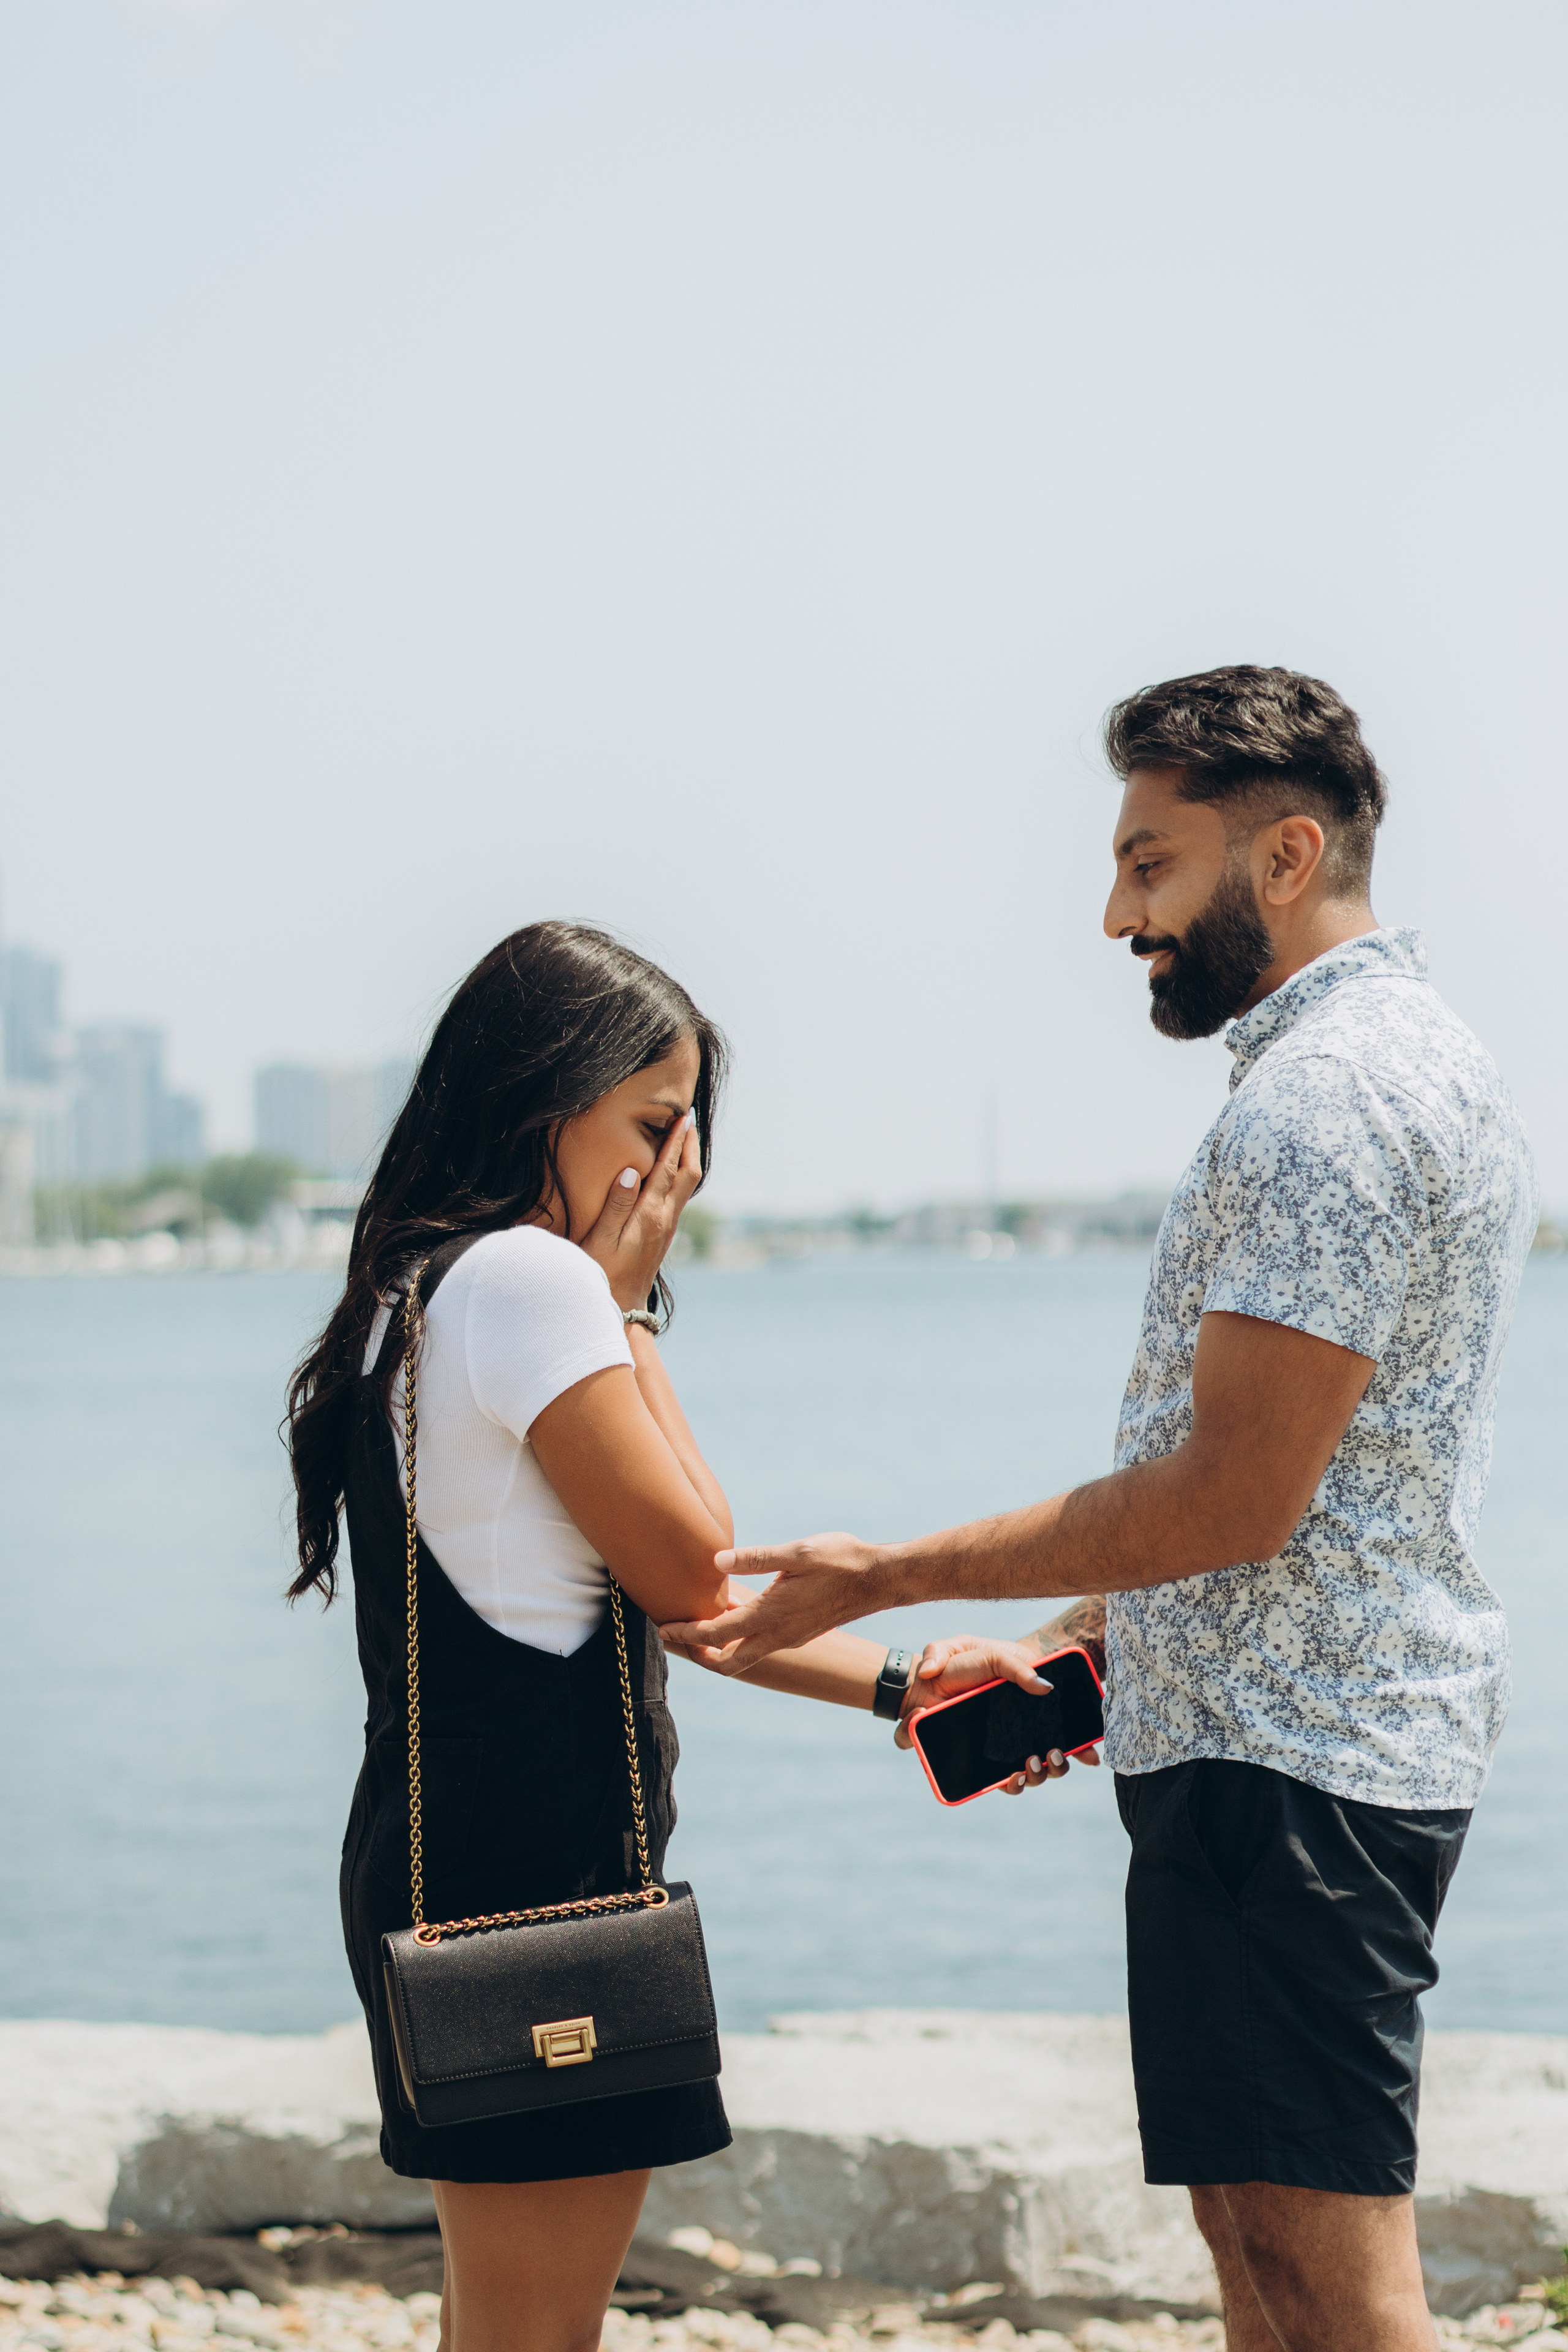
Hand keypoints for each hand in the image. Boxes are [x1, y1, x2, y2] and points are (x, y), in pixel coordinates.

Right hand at [578, 1110, 701, 1311]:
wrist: (621, 1309)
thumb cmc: (604, 1273)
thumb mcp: (601, 1239)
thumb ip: (615, 1205)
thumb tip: (629, 1171)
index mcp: (650, 1215)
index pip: (667, 1170)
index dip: (675, 1142)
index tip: (682, 1117)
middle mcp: (665, 1219)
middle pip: (688, 1175)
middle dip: (689, 1145)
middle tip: (688, 1119)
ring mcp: (667, 1228)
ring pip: (686, 1186)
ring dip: (686, 1159)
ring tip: (683, 1137)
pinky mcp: (663, 1235)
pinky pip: (678, 1197)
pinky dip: (679, 1176)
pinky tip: (671, 1171)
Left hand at [660, 1532, 884, 1668]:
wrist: (880, 1578)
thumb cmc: (841, 1559)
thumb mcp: (797, 1552)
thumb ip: (756, 1558)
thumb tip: (715, 1561)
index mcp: (771, 1615)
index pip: (716, 1634)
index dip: (686, 1633)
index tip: (662, 1627)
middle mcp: (778, 1634)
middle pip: (728, 1661)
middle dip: (698, 1653)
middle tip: (673, 1637)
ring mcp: (791, 1637)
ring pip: (745, 1655)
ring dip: (719, 1646)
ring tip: (697, 1625)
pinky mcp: (801, 1632)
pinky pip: (761, 1644)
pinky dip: (740, 1637)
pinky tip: (736, 1610)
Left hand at [895, 1634, 1100, 1794]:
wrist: (917, 1681)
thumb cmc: (957, 1663)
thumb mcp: (987, 1653)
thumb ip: (1016, 1667)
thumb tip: (1045, 1687)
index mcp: (1026, 1706)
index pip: (1061, 1727)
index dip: (1081, 1744)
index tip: (1091, 1754)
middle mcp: (1016, 1730)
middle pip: (1049, 1758)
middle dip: (1057, 1766)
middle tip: (1049, 1755)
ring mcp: (996, 1748)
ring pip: (1026, 1776)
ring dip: (1034, 1778)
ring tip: (1026, 1767)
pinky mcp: (974, 1761)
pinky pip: (993, 1783)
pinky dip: (1005, 1784)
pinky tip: (1006, 1776)